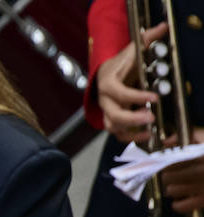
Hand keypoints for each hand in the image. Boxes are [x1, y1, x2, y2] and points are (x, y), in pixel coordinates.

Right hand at [96, 23, 166, 144]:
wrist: (105, 75)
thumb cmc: (120, 64)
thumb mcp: (131, 51)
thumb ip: (146, 40)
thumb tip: (161, 29)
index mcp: (107, 84)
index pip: (119, 93)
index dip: (136, 97)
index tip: (154, 97)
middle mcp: (105, 101)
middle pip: (113, 115)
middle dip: (132, 118)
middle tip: (150, 117)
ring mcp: (107, 112)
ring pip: (114, 127)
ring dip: (131, 130)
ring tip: (150, 129)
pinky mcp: (112, 121)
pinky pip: (119, 134)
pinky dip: (131, 137)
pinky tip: (147, 135)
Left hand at [161, 127, 203, 212]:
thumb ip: (192, 134)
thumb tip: (167, 141)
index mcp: (201, 155)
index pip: (170, 161)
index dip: (167, 162)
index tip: (169, 163)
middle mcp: (200, 172)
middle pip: (167, 177)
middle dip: (168, 175)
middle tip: (174, 174)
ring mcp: (202, 187)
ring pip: (171, 191)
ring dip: (172, 188)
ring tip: (180, 184)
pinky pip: (180, 206)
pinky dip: (178, 203)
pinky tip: (183, 197)